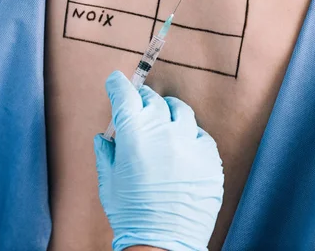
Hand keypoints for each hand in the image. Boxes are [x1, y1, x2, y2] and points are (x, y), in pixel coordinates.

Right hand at [94, 71, 223, 250]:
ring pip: (181, 112)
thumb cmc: (131, 214)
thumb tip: (104, 137)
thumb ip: (106, 153)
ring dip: (169, 112)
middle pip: (153, 100)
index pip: (126, 96)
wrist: (163, 243)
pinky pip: (201, 136)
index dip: (118, 85)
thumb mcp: (109, 181)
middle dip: (142, 99)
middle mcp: (163, 133)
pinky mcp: (210, 159)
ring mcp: (190, 145)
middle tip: (139, 103)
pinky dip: (190, 135)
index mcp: (134, 135)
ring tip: (164, 119)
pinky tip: (183, 145)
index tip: (116, 80)